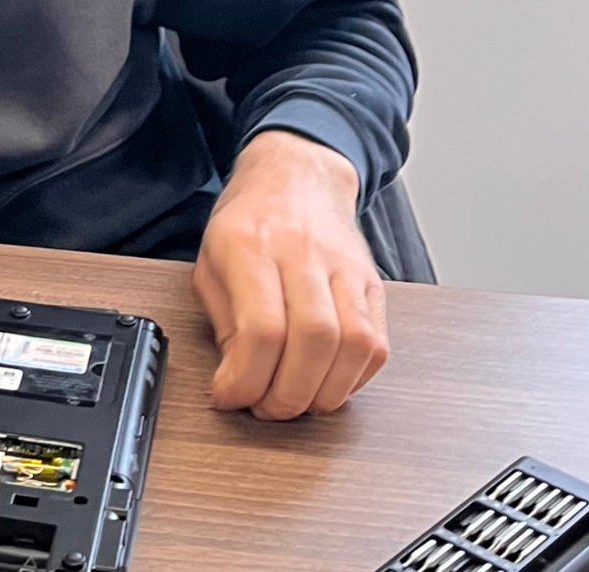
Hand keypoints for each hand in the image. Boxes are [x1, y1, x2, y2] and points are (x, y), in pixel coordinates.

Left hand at [191, 130, 388, 419]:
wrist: (295, 179)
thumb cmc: (248, 224)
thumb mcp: (210, 266)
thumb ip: (223, 325)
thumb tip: (237, 382)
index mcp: (250, 246)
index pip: (262, 328)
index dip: (247, 379)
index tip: (231, 397)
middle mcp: (303, 254)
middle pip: (313, 339)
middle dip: (289, 393)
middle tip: (267, 408)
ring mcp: (345, 268)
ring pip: (354, 343)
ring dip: (325, 392)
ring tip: (298, 401)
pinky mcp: (373, 283)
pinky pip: (378, 343)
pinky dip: (355, 378)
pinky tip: (328, 383)